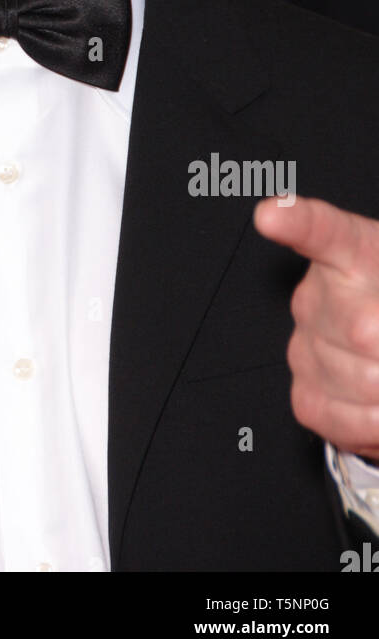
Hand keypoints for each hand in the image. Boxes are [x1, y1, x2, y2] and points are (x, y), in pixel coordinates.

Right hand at [255, 196, 378, 464]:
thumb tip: (374, 328)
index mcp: (353, 252)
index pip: (321, 230)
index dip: (295, 221)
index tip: (271, 217)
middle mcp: (317, 296)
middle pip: (363, 329)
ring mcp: (304, 346)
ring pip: (365, 380)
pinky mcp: (305, 395)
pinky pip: (347, 419)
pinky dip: (377, 422)